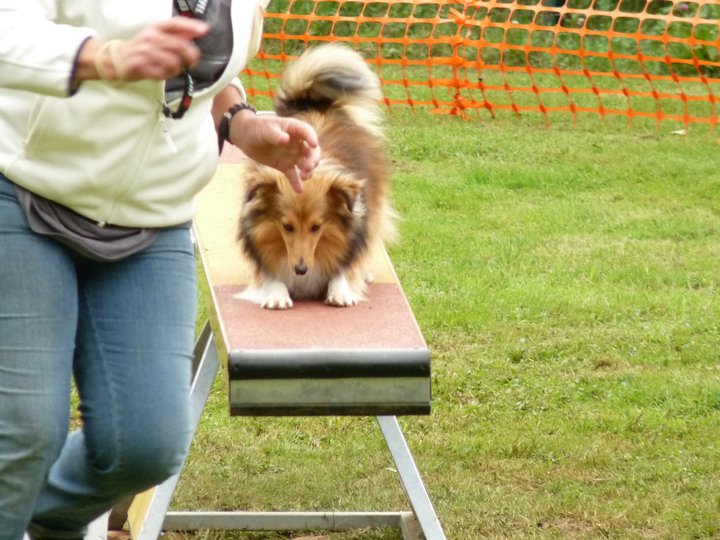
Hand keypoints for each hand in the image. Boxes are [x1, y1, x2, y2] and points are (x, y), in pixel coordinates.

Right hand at [76, 17, 208, 82]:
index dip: (191, 26)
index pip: (176, 24)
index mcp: (155, 28)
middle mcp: (150, 37)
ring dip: (178, 68)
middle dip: (191, 56)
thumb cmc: (140, 47)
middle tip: (192, 61)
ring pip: (173, 62)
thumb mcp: (156, 36)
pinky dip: (167, 75)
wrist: (115, 58)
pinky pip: (163, 74)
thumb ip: (175, 35)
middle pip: (180, 46)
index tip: (204, 30)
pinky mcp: (141, 66)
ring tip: (174, 69)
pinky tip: (163, 73)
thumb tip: (195, 33)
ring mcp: (145, 52)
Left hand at [232, 113, 320, 192]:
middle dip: (313, 159)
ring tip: (304, 176)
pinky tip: (299, 190)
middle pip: (311, 151)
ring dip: (308, 171)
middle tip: (308, 167)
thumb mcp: (264, 130)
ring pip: (305, 164)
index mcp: (294, 129)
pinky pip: (293, 175)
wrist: (245, 137)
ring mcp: (292, 155)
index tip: (314, 144)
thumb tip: (286, 140)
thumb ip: (275, 135)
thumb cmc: (256, 128)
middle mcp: (297, 143)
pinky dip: (296, 183)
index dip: (312, 138)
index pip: (307, 132)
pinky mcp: (285, 165)